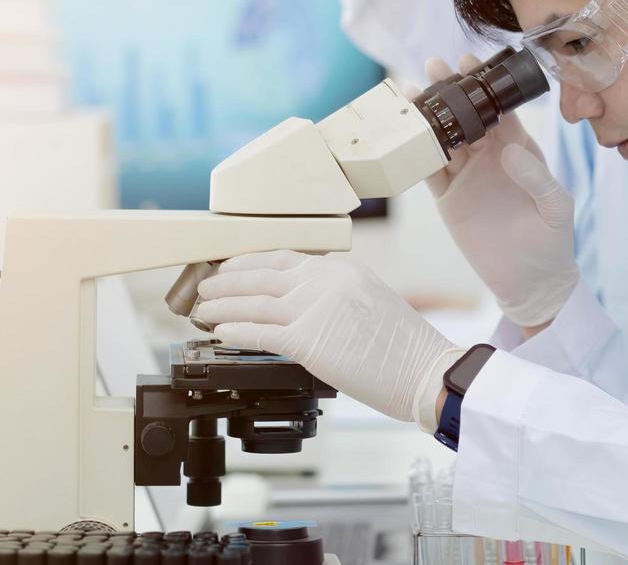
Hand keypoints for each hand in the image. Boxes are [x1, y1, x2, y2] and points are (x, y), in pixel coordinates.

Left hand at [196, 251, 461, 429]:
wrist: (425, 370)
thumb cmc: (405, 348)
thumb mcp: (370, 300)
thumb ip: (335, 295)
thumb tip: (302, 305)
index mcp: (341, 268)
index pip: (284, 257)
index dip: (250, 263)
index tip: (231, 268)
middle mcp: (325, 280)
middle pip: (262, 273)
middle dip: (227, 279)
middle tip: (204, 285)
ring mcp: (316, 308)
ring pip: (254, 301)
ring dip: (222, 304)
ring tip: (202, 308)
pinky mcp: (309, 340)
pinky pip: (261, 331)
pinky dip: (236, 329)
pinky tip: (221, 330)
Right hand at [423, 56, 578, 326]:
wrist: (530, 283)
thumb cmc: (552, 242)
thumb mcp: (555, 208)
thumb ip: (537, 177)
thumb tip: (508, 149)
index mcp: (520, 151)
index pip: (501, 110)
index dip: (485, 87)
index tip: (470, 64)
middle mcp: (492, 157)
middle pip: (468, 116)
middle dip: (451, 90)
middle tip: (434, 66)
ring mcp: (467, 176)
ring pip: (445, 137)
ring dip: (429, 115)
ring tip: (412, 93)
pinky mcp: (449, 198)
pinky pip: (430, 170)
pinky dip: (417, 153)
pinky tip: (405, 135)